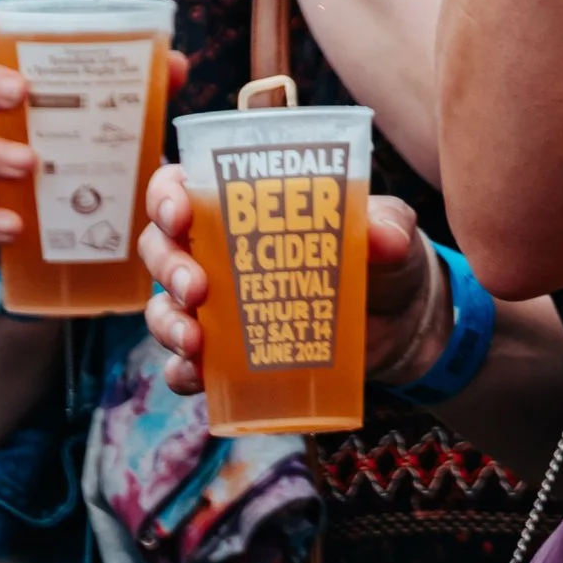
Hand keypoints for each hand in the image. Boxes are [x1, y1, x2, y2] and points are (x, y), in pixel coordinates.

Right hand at [138, 162, 440, 402]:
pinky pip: (186, 366)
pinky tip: (197, 374)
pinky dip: (183, 371)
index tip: (179, 214)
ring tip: (195, 341)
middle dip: (168, 267)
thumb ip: (388, 225)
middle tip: (196, 287)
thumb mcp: (391, 230)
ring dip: (168, 323)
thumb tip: (382, 236)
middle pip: (162, 250)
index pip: (181, 188)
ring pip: (164, 309)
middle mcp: (217, 253)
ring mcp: (219, 308)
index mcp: (243, 206)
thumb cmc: (382, 257)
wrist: (401, 323)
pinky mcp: (229, 357)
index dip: (166, 197)